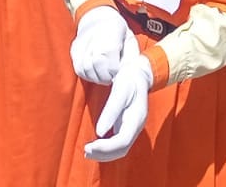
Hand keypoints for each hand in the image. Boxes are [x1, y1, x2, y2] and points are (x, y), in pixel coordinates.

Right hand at [71, 7, 130, 84]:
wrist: (98, 18)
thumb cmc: (118, 31)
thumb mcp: (129, 39)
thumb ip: (131, 56)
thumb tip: (129, 73)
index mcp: (112, 29)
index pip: (109, 54)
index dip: (114, 69)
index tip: (118, 72)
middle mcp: (94, 34)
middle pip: (96, 63)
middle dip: (105, 75)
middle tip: (112, 76)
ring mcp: (81, 42)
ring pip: (85, 69)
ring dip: (96, 77)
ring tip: (105, 75)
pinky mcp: (74, 50)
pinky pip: (79, 69)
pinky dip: (88, 75)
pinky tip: (96, 72)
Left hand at [84, 45, 152, 161]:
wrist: (139, 72)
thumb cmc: (129, 78)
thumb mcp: (121, 89)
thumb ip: (111, 110)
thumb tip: (100, 132)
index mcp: (137, 117)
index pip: (123, 141)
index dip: (106, 148)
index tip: (89, 147)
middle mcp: (137, 125)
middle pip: (122, 149)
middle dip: (103, 154)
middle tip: (86, 151)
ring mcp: (133, 127)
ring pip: (121, 149)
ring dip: (104, 154)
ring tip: (88, 152)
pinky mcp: (128, 126)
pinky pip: (118, 144)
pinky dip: (107, 149)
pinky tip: (96, 146)